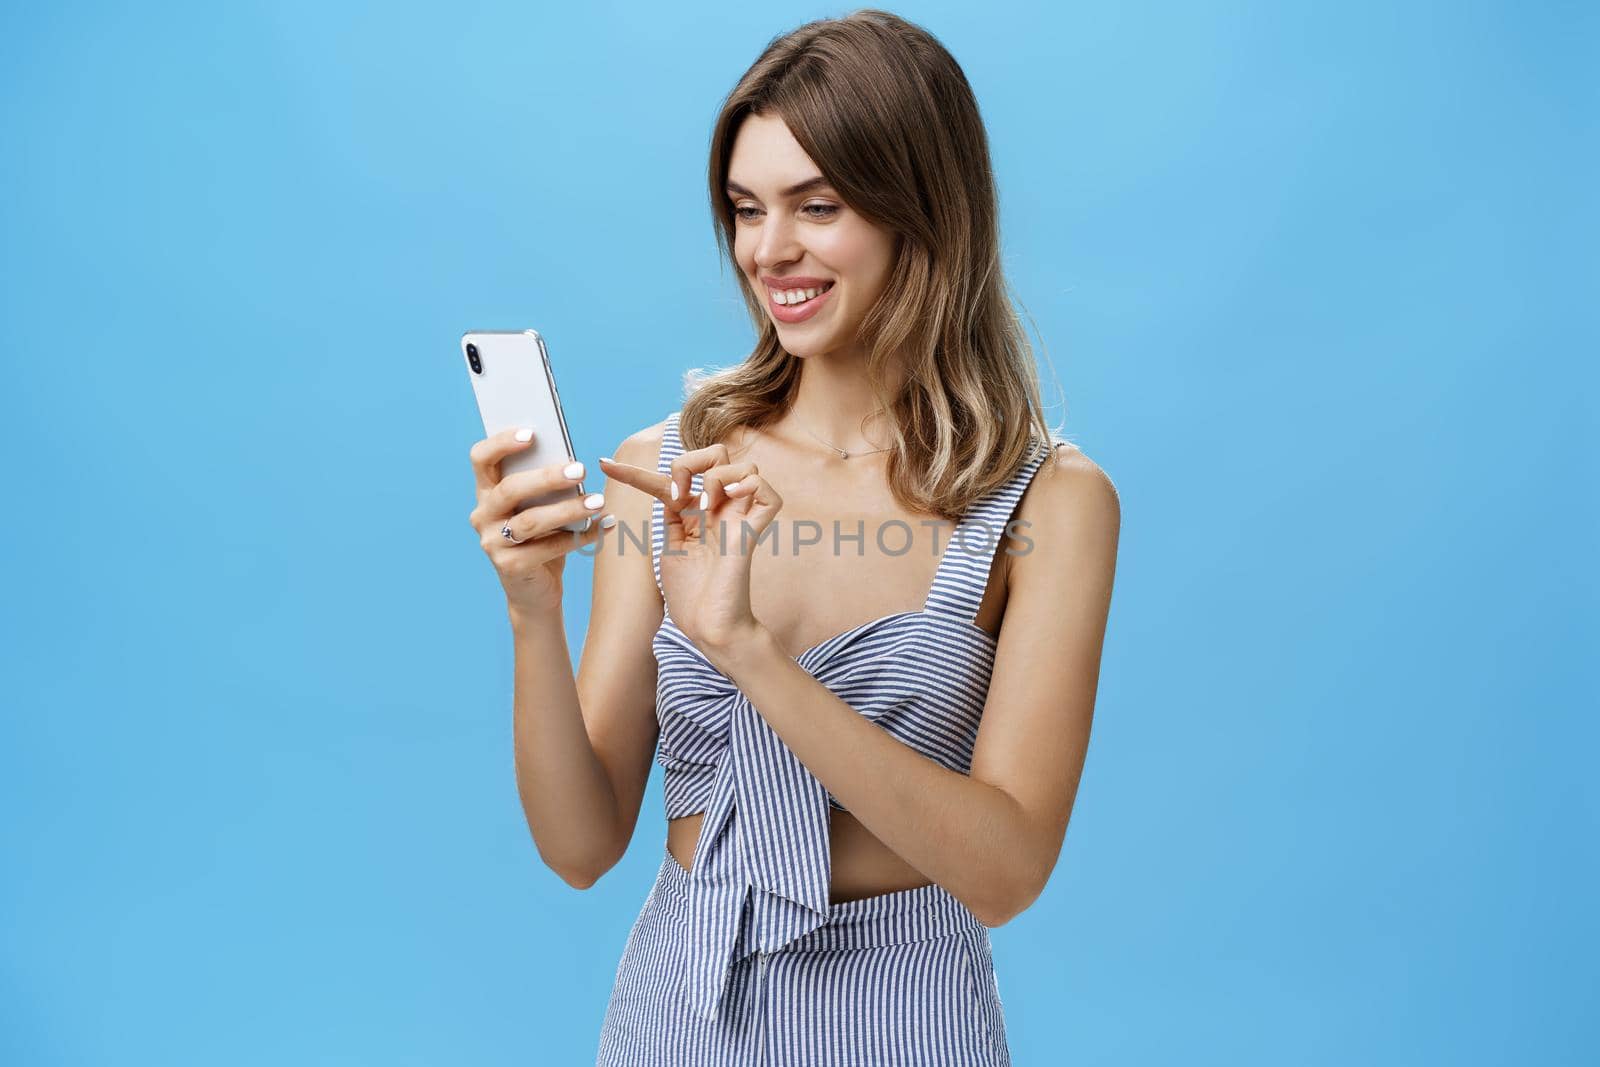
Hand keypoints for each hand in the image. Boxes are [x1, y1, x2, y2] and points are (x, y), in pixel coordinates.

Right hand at [468, 427, 611, 616]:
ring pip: (530, 521)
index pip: (481, 459)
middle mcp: (482, 515)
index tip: (532, 434)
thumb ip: (546, 487)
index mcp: (486, 491)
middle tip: (581, 469)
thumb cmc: (541, 537)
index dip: (501, 443)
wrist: (534, 590)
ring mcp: (491, 542)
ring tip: (599, 501)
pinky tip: (604, 526)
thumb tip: (574, 465)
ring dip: (568, 509)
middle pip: (510, 489)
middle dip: (547, 477)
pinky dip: (580, 536)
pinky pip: (547, 548)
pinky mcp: (509, 567)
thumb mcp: (540, 507)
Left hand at [598, 440, 782, 656]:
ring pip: (746, 467)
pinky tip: (730, 499)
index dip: (634, 472)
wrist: (707, 627)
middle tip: (678, 494)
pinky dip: (751, 486)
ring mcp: (738, 519)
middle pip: (719, 454)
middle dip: (692, 461)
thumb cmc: (690, 596)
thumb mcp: (669, 546)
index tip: (603, 465)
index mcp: (697, 514)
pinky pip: (767, 492)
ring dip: (718, 477)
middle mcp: (720, 510)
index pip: (672, 479)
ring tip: (706, 506)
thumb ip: (671, 515)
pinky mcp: (752, 532)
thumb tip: (666, 486)